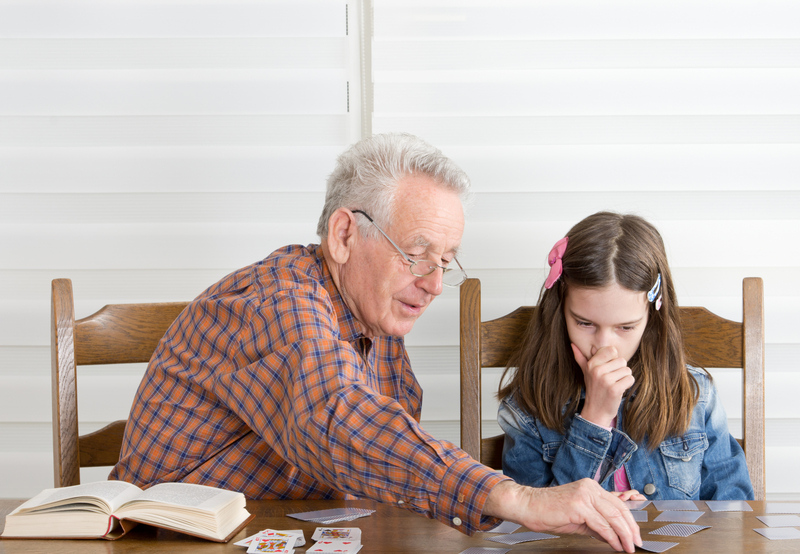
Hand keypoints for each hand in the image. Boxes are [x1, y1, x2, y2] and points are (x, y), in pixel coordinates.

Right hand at [483, 479, 641, 552]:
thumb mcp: (578, 517)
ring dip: (624, 535)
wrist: (527, 505)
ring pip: (613, 516)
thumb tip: (614, 536)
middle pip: (619, 509)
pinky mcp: (578, 505)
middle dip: (631, 529)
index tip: (635, 535)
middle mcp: (590, 488)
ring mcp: (584, 495)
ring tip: (628, 547)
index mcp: (590, 487)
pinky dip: (611, 537)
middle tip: (635, 543)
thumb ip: (596, 523)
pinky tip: (615, 545)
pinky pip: (601, 524)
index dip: (630, 521)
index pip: (618, 503)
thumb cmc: (548, 511)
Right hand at [572, 344, 634, 427]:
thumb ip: (580, 358)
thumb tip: (573, 345)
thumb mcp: (586, 372)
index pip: (612, 350)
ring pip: (627, 370)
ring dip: (624, 378)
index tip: (608, 369)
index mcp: (591, 364)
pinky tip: (619, 390)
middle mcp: (597, 370)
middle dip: (620, 370)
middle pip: (622, 360)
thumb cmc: (594, 389)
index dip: (614, 360)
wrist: (596, 411)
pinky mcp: (614, 389)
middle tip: (612, 379)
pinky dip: (628, 385)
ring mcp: (605, 380)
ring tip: (615, 385)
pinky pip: (630, 379)